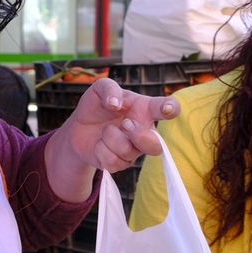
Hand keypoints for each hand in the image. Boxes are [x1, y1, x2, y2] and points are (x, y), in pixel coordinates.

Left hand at [56, 77, 179, 173]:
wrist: (80, 126)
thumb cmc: (97, 105)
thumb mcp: (99, 89)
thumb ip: (109, 88)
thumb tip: (114, 104)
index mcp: (146, 109)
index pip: (167, 108)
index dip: (171, 109)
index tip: (168, 108)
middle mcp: (145, 131)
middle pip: (156, 145)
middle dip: (139, 136)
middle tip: (125, 123)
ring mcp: (134, 150)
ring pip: (128, 151)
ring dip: (110, 137)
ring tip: (106, 129)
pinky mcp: (120, 164)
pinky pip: (113, 161)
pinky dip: (100, 150)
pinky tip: (99, 143)